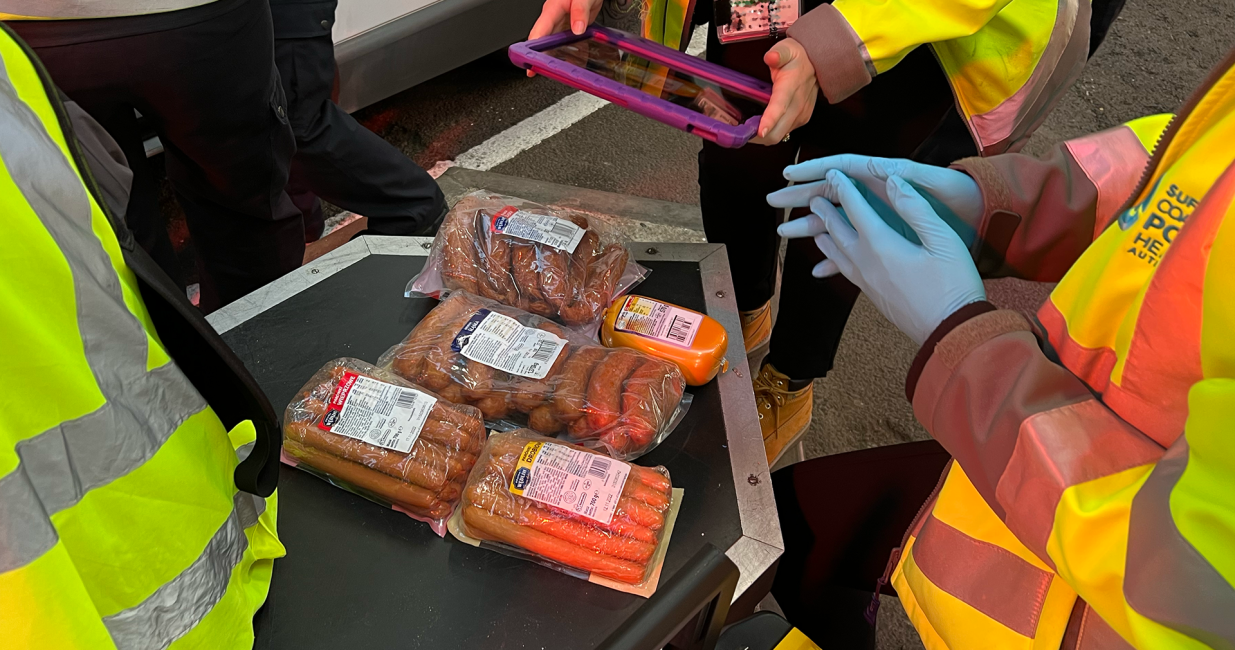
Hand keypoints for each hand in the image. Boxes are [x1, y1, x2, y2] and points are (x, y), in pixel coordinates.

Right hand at [526, 0, 603, 75]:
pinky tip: (575, 62)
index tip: (527, 60)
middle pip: (542, 41)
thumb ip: (580, 11)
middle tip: (535, 71)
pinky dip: (572, 53)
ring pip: (554, 45)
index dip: (530, 47)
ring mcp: (562, 24)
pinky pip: (568, 44)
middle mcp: (554, 18)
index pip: (538, 31)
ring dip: (555, 58)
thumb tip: (577, 28)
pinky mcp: (570, 28)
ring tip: (556, 72)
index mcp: (552, 10)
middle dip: (538, 57)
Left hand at [750, 39, 817, 144]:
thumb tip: (771, 57)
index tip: (759, 131)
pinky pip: (784, 133)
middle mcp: (797, 105)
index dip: (769, 121)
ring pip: (780, 136)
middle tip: (741, 134)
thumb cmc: (799, 57)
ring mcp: (801, 115)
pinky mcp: (801, 120)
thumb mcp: (787, 48)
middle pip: (778, 131)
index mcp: (790, 87)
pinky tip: (762, 127)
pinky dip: (771, 134)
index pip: (780, 107)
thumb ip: (779, 53)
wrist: (817, 64)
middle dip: (758, 137)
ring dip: (763, 137)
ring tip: (748, 131)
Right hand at [768, 155, 982, 247]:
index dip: (817, 170)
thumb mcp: (940, 187)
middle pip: (833, 193)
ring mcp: (882, 218)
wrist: (983, 219)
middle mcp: (879, 195)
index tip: (790, 175)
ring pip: (839, 221)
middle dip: (802, 197)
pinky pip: (855, 247)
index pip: (844, 168)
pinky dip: (837, 257)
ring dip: (812, 227)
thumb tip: (887, 177)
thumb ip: (913, 183)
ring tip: (785, 235)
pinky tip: (819, 268)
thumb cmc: (963, 199)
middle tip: (772, 202)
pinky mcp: (888, 239)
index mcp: (888, 177)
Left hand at [791, 171, 985, 344]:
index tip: (833, 174)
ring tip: (815, 230)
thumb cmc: (953, 284)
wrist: (950, 331)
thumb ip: (915, 208)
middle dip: (825, 212)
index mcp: (882, 245)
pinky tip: (838, 262)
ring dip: (825, 238)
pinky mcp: (873, 297)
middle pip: (838, 232)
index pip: (856, 209)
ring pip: (836, 255)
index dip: (844, 189)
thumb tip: (893, 181)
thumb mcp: (942, 239)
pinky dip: (835, 260)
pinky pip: (845, 272)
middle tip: (813, 198)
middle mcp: (866, 263)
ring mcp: (867, 282)